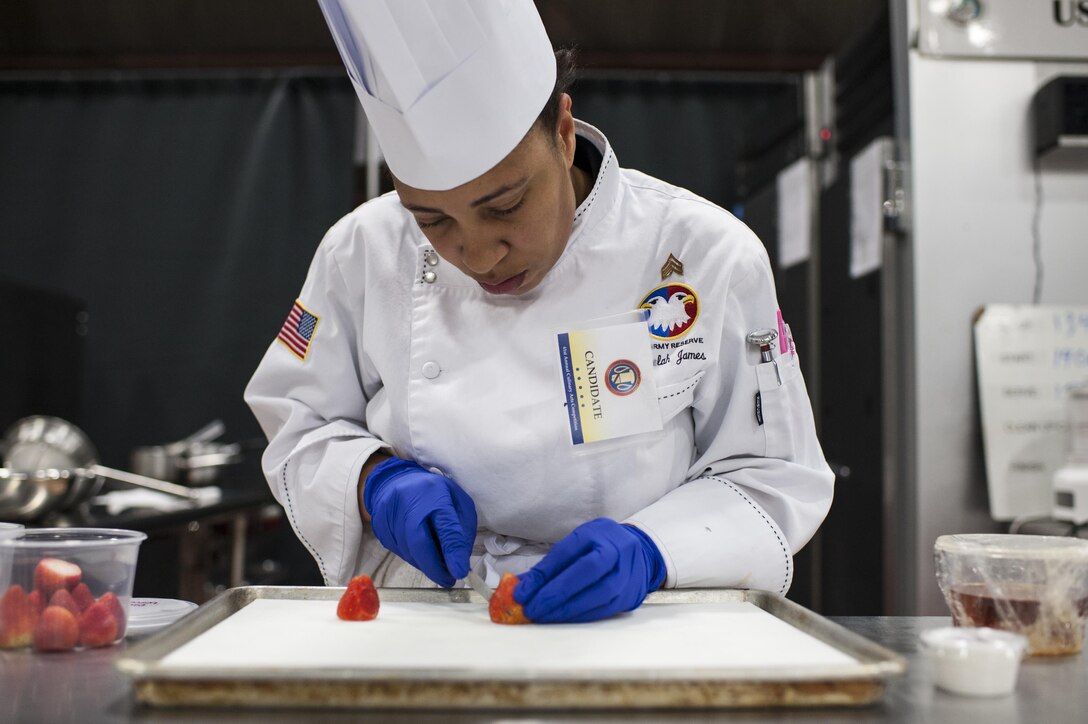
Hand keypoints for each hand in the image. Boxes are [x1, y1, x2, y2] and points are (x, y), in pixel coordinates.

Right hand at [362, 456, 476, 586]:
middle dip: (434, 567)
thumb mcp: (457, 502)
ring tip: (436, 560)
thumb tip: (459, 562)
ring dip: (425, 563)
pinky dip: (413, 557)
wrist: (396, 480)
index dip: (452, 551)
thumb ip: (461, 530)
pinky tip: (420, 548)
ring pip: (409, 551)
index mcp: (434, 494)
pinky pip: (399, 551)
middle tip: (448, 579)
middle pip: (419, 542)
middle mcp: (408, 503)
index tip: (460, 572)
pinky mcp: (379, 527)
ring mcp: (390, 515)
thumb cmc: (434, 493)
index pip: (444, 525)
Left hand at [514, 518, 665, 622]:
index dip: (544, 573)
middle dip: (556, 593)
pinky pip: (604, 609)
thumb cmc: (600, 546)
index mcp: (598, 533)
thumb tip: (521, 585)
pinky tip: (562, 618)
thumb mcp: (577, 542)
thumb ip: (552, 563)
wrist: (640, 552)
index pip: (567, 552)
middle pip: (586, 572)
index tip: (522, 591)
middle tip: (531, 608)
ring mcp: (627, 573)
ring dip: (567, 609)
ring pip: (598, 594)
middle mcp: (616, 551)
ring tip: (543, 616)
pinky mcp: (630, 595)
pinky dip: (580, 616)